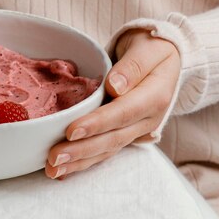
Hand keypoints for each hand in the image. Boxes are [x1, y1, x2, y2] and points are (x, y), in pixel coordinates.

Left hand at [44, 29, 179, 179]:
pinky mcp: (125, 133)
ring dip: (80, 162)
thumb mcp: (147, 49)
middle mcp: (148, 119)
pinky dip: (84, 161)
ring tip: (53, 170)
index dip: (97, 124)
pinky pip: (105, 150)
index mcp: (154, 96)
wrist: (164, 57)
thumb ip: (133, 66)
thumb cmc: (152, 48)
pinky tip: (64, 170)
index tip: (71, 131)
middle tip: (54, 158)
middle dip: (82, 150)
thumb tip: (116, 86)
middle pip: (112, 138)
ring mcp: (137, 130)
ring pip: (107, 149)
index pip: (122, 113)